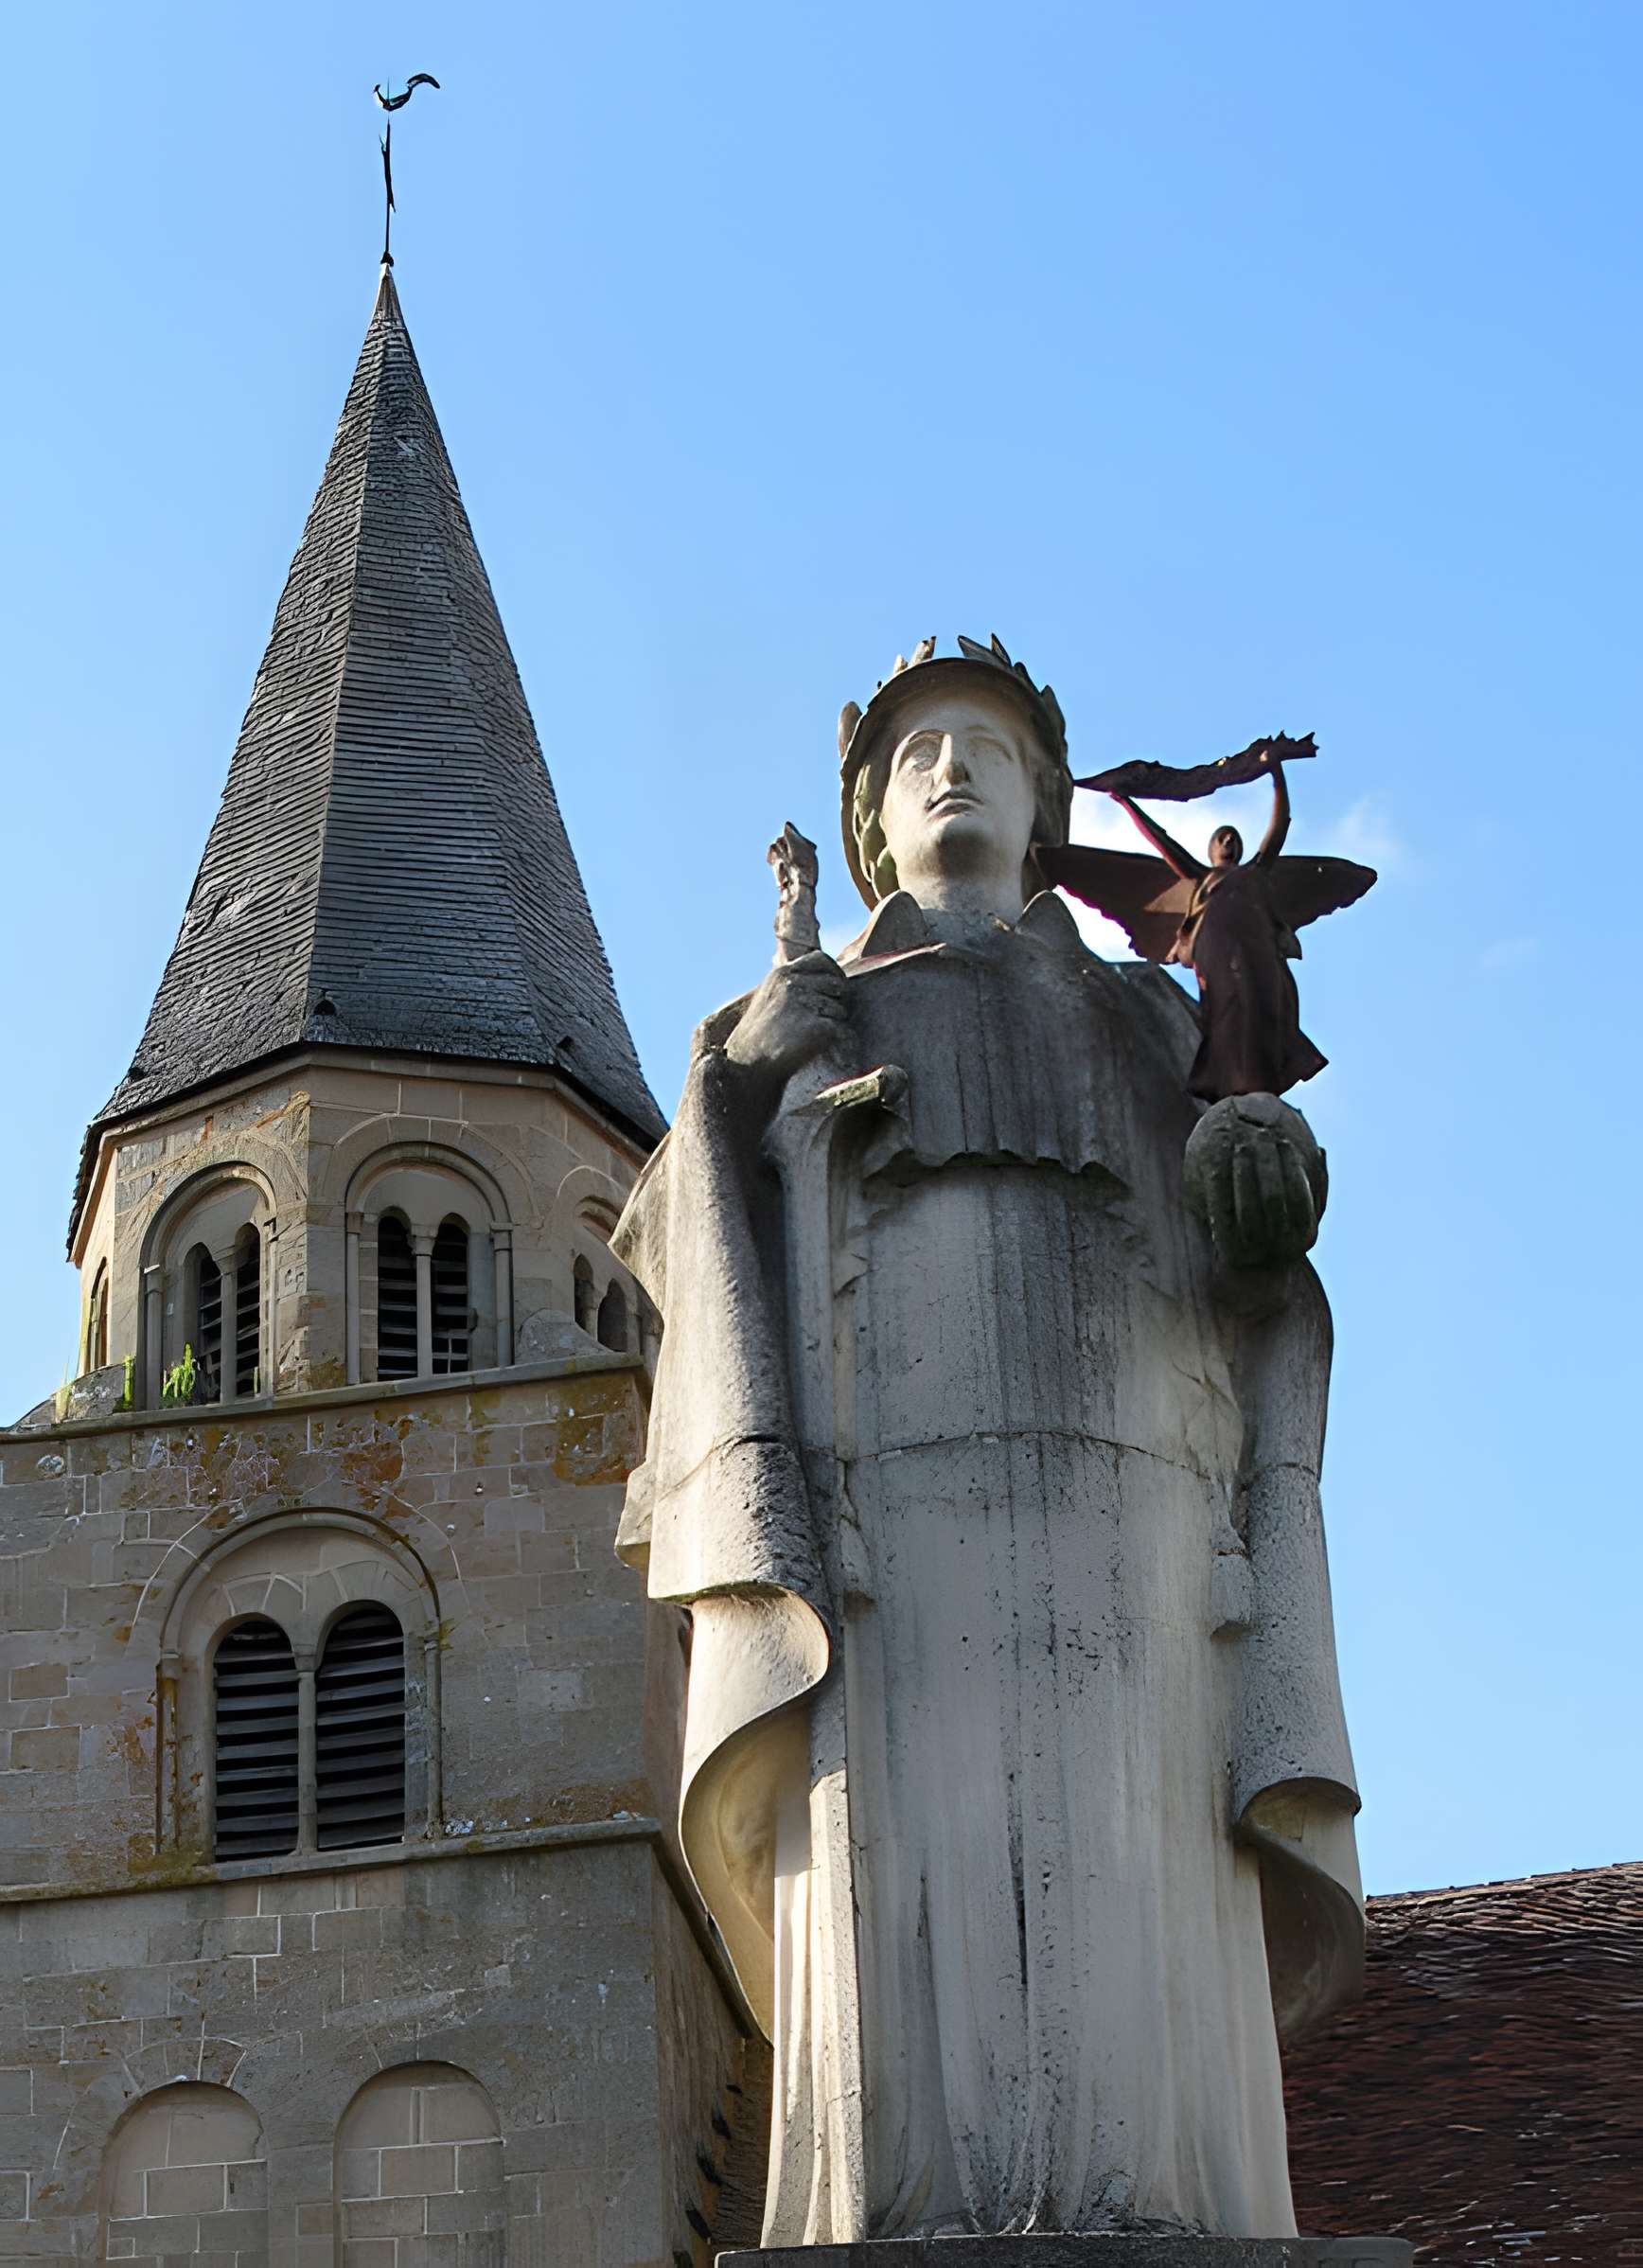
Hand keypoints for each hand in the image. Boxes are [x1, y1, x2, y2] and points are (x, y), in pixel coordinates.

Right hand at [724, 951, 849, 1097]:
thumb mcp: (770, 997)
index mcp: (781, 974)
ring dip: (833, 1024)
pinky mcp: (817, 1026)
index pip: (821, 960)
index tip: (835, 990)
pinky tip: (815, 1048)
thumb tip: (828, 977)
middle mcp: (792, 983)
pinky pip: (841, 1029)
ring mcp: (804, 1003)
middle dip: (836, 1001)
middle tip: (823, 1020)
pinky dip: (835, 1041)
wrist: (749, 1067)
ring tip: (809, 1037)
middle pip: (836, 984)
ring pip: (841, 1009)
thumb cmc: (761, 1036)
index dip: (833, 974)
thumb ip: (793, 982)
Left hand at [1184, 1093, 1326, 1271]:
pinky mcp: (1230, 1253)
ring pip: (1249, 1209)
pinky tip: (1215, 1166)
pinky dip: (1221, 1191)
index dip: (1292, 1167)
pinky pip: (1224, 1217)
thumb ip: (1314, 1184)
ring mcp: (1257, 1253)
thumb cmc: (1279, 1231)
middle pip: (1275, 1198)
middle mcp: (1285, 1248)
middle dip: (1267, 1165)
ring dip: (1244, 1176)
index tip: (1283, 1141)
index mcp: (1306, 1235)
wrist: (1251, 1279)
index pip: (1301, 1195)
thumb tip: (1322, 1151)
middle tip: (1258, 1136)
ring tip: (1240, 1146)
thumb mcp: (1300, 1210)